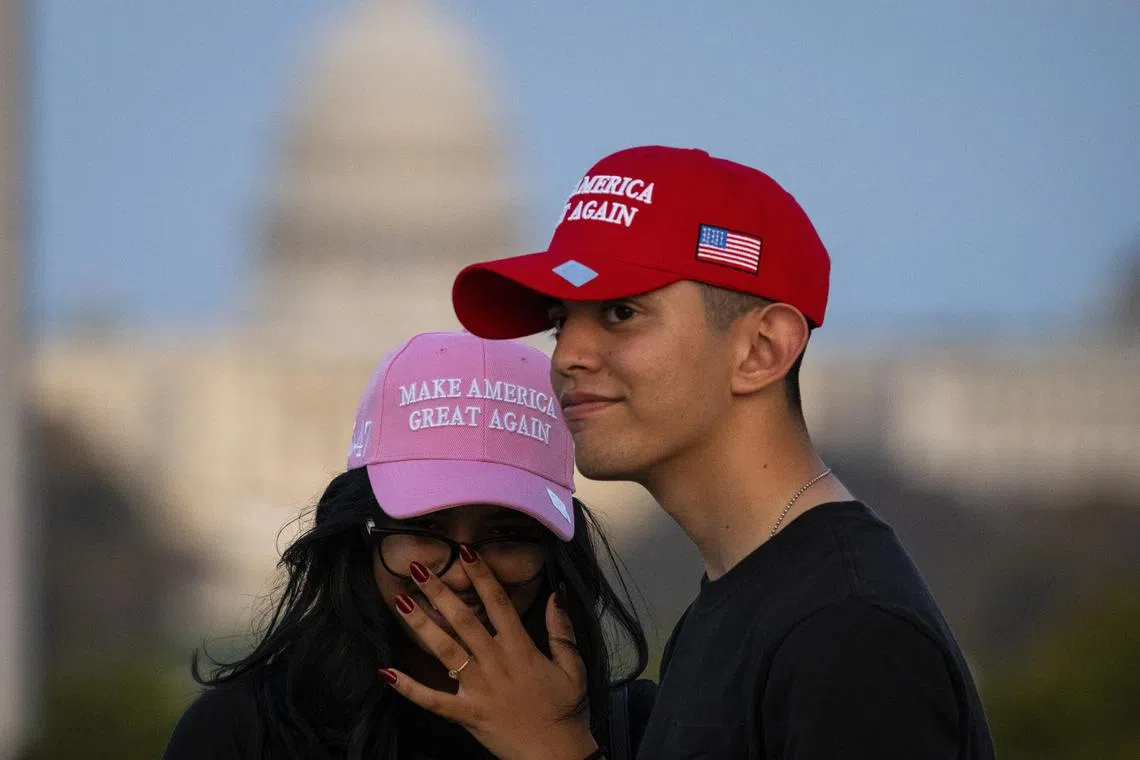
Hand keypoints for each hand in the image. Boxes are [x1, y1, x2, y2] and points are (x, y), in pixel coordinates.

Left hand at [379, 548, 597, 759]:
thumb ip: (561, 628)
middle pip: (463, 620)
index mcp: (521, 648)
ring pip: (444, 651)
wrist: (557, 754)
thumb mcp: (573, 665)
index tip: (465, 551)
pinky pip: (433, 700)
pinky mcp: (466, 713)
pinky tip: (386, 672)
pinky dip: (409, 688)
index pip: (498, 603)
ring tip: (400, 601)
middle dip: (439, 591)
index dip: (481, 575)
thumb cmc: (567, 708)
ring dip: (421, 625)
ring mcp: (478, 689)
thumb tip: (556, 592)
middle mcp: (495, 662)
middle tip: (416, 567)